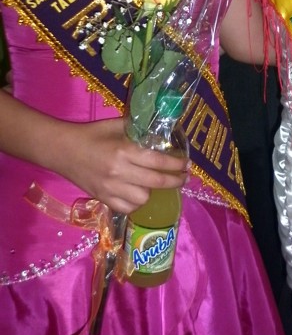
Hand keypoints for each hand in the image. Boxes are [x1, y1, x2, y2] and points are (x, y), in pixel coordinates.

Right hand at [56, 117, 187, 214]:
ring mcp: (110, 188)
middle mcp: (119, 172)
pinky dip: (135, 203)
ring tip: (154, 184)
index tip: (187, 165)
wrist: (62, 150)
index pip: (158, 162)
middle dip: (175, 181)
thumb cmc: (90, 135)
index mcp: (123, 151)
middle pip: (156, 182)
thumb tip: (161, 132)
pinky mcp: (102, 198)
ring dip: (152, 192)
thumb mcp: (116, 126)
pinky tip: (138, 194)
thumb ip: (138, 130)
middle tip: (183, 177)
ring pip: (143, 199)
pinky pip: (127, 208)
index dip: (176, 165)